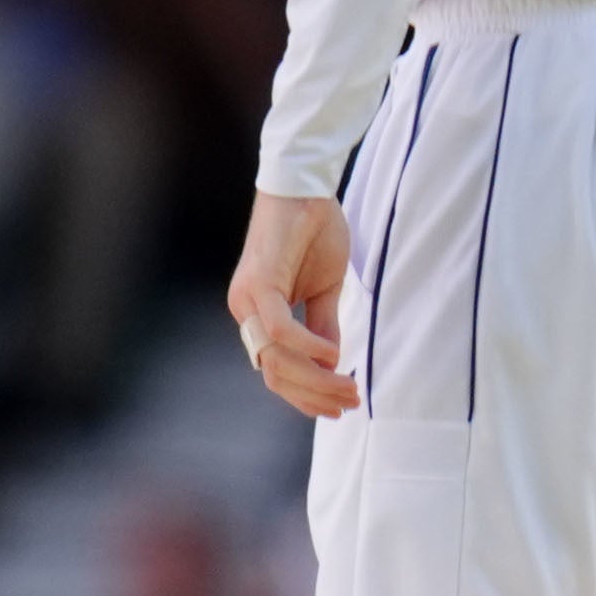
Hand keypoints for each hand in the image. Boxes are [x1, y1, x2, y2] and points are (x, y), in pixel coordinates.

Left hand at [227, 189, 357, 419]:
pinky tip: (334, 355)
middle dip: (314, 397)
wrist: (304, 187)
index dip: (306, 396)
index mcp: (257, 316)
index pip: (276, 372)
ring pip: (275, 359)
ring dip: (315, 380)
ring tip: (349, 386)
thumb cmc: (314, 232)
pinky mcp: (258, 284)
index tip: (339, 408)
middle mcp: (245, 312)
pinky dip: (308, 347)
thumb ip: (324, 326)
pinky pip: (280, 329)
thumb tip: (334, 365)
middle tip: (350, 403)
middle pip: (274, 375)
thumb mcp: (326, 290)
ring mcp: (247, 300)